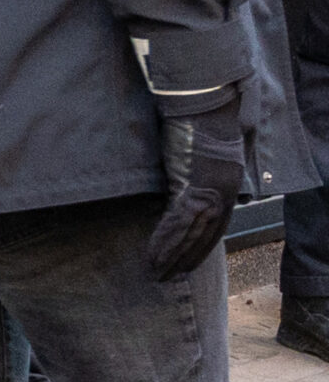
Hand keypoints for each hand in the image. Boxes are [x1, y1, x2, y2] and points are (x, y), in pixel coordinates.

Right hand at [146, 91, 244, 280]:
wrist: (205, 104)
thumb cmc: (200, 121)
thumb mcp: (204, 153)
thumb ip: (197, 174)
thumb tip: (181, 189)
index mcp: (228, 187)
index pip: (215, 229)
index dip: (199, 249)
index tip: (184, 265)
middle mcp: (224, 195)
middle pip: (204, 237)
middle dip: (185, 260)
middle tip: (166, 277)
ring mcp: (210, 194)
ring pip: (190, 235)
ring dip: (171, 256)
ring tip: (155, 271)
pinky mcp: (193, 188)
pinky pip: (177, 223)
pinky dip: (164, 240)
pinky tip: (153, 254)